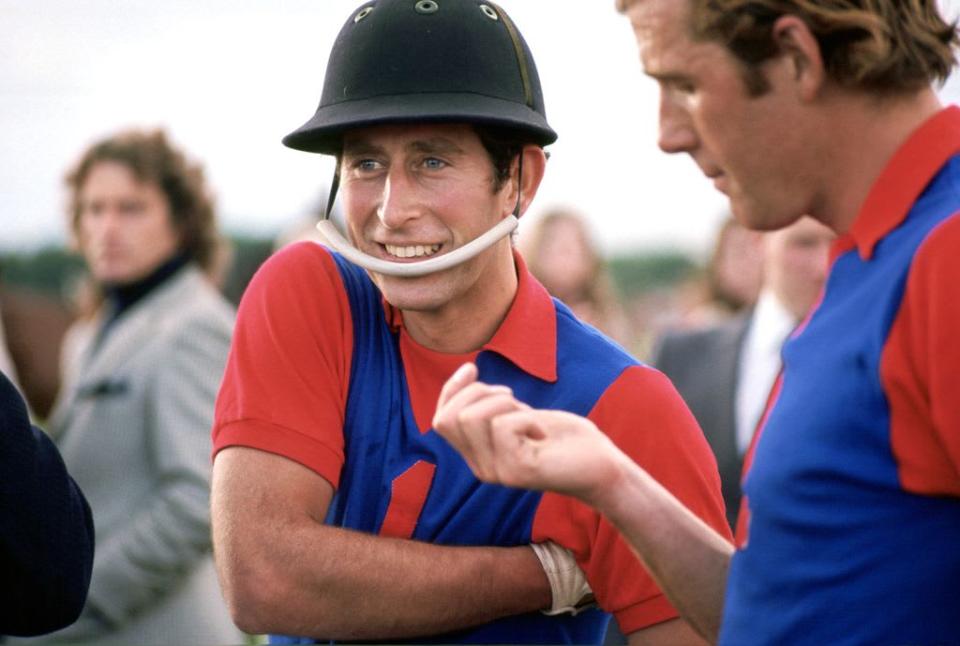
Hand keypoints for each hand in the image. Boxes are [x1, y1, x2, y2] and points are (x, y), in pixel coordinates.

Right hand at [433, 363, 626, 505]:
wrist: (600, 465)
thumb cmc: (564, 437)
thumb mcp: (520, 413)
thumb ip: (490, 404)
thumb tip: (466, 370)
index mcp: (478, 454)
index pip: (440, 420)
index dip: (451, 389)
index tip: (473, 367)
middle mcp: (481, 467)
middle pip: (450, 417)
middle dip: (480, 393)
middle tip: (514, 400)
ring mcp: (496, 472)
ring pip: (471, 417)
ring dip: (504, 402)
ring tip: (529, 415)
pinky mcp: (516, 471)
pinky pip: (502, 425)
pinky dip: (525, 417)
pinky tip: (542, 433)